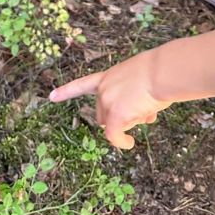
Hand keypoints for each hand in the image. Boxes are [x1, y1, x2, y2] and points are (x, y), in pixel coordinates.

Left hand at [49, 55, 167, 149]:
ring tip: (148, 108)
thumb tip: (143, 116)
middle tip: (141, 108)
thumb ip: (134, 94)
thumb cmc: (159, 71)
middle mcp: (104, 89)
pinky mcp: (116, 116)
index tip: (51, 96)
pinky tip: (129, 144)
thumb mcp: (141, 77)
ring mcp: (107, 102)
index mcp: (109, 76)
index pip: (84, 84)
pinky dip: (121, 141)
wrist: (163, 71)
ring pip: (113, 124)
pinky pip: (114, 136)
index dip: (67, 91)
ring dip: (127, 122)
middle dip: (117, 117)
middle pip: (102, 114)